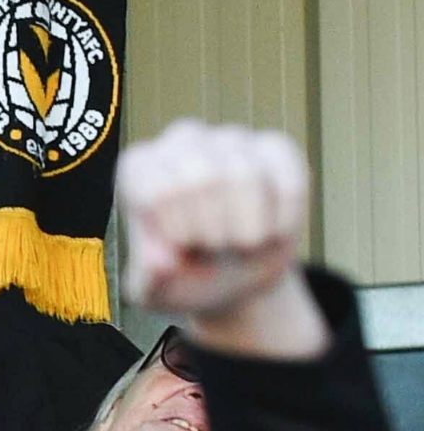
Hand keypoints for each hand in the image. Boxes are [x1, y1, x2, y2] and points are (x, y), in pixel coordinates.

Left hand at [118, 120, 326, 358]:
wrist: (233, 277)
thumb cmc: (184, 277)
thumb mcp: (158, 292)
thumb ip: (151, 281)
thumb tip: (161, 263)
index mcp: (140, 167)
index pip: (159, 190)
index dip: (180, 233)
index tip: (183, 245)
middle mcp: (181, 139)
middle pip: (203, 178)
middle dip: (215, 231)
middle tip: (214, 246)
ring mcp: (230, 138)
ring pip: (246, 175)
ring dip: (248, 229)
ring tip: (240, 242)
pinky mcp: (276, 148)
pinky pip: (289, 179)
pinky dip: (285, 219)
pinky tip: (272, 234)